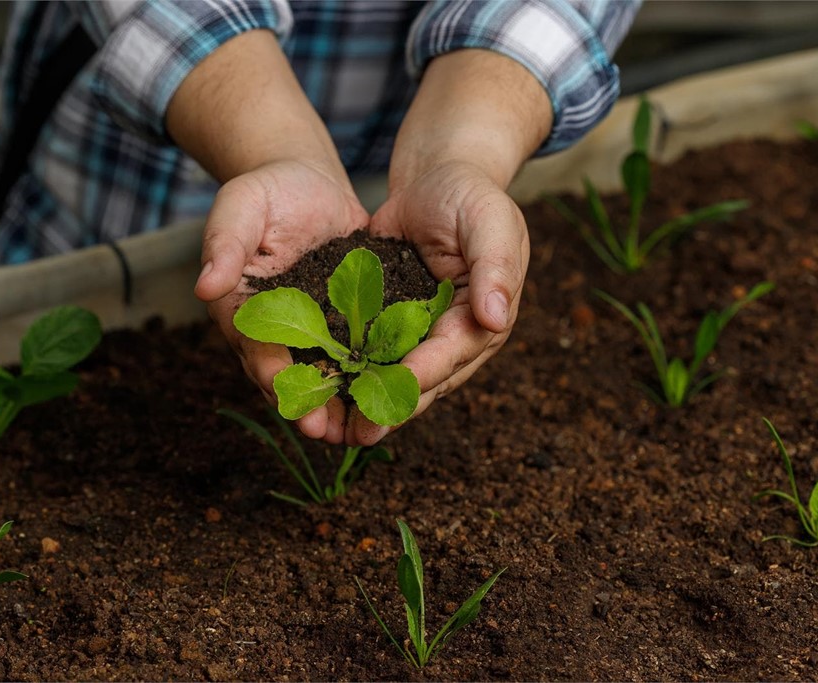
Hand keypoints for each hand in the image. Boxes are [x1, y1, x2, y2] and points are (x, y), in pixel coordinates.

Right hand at [194, 159, 368, 442]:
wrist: (307, 182)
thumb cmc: (266, 192)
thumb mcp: (241, 208)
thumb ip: (225, 246)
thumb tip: (205, 288)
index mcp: (243, 311)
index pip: (256, 349)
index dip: (273, 375)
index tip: (291, 399)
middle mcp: (275, 332)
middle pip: (291, 377)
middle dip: (310, 406)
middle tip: (331, 433)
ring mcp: (311, 332)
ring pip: (326, 376)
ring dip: (343, 403)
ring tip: (366, 426)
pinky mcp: (345, 323)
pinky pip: (358, 354)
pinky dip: (373, 374)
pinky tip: (398, 391)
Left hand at [354, 160, 529, 444]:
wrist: (438, 174)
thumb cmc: (471, 194)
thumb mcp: (490, 220)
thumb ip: (497, 266)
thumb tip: (495, 317)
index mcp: (487, 319)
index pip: (452, 355)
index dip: (423, 374)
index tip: (391, 391)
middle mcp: (456, 336)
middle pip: (424, 380)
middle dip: (391, 407)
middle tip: (359, 434)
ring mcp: (422, 334)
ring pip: (395, 376)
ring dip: (368, 403)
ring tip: (336, 430)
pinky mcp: (391, 323)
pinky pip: (370, 353)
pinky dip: (350, 372)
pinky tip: (321, 389)